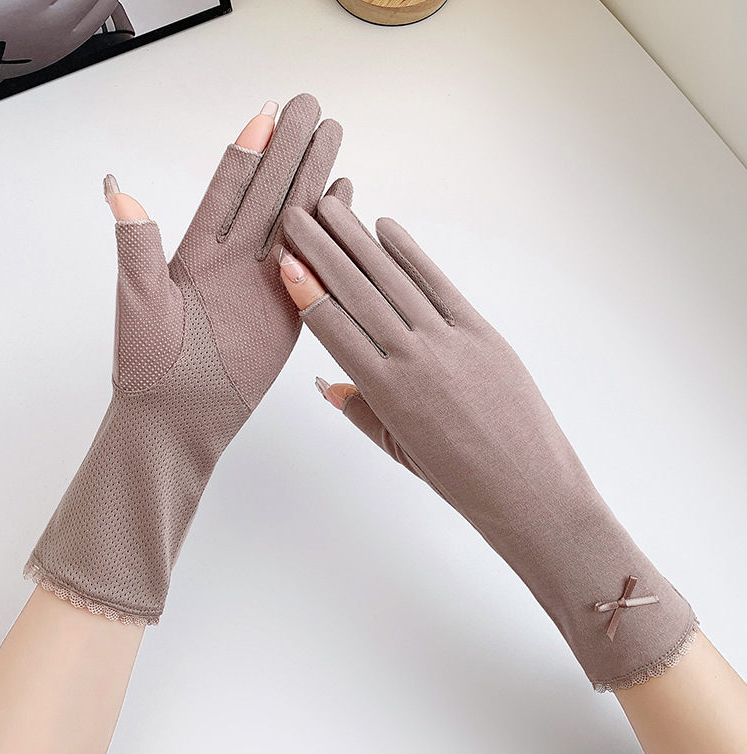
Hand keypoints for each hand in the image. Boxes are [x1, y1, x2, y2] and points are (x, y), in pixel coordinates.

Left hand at [24, 95, 350, 624]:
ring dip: (314, 182)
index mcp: (197, 252)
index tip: (268, 112)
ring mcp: (264, 285)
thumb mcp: (140, 301)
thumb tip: (116, 187)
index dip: (249, 150)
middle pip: (269, 194)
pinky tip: (341, 203)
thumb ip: (137, 246)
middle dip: (292, 151)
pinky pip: (313, 266)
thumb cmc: (150, 368)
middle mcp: (234, 261)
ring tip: (334, 142)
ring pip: (295, 223)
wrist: (179, 419)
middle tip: (314, 108)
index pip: (230, 189)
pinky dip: (328, 234)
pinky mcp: (288, 312)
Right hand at [277, 194, 696, 691]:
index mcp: (385, 392)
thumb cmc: (459, 479)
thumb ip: (360, 411)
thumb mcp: (398, 450)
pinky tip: (387, 228)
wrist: (528, 489)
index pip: (333, 327)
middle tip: (294, 214)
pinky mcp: (482, 332)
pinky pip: (438, 283)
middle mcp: (413, 358)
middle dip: (321, 249)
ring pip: (393, 280)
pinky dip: (411, 253)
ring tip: (332, 207)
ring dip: (358, 240)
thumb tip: (326, 381)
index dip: (305, 289)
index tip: (283, 257)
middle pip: (357, 293)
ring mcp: (450, 340)